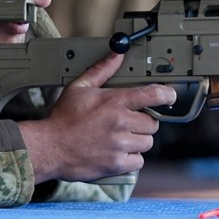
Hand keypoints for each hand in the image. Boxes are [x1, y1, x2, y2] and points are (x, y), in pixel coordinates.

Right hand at [18, 53, 176, 183]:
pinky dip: (131, 158)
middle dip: (143, 122)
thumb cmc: (63, 119)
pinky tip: (119, 152)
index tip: (170, 96)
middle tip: (128, 123)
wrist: (48, 148)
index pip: (154, 94)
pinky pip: (138, 161)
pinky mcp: (116, 164)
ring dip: (138, 141)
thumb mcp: (80, 87)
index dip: (167, 94)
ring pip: (147, 142)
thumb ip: (102, 70)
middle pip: (153, 123)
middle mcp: (121, 123)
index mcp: (116, 101)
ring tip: (122, 138)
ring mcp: (120, 144)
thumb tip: (117, 55)